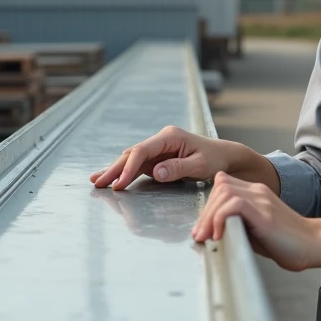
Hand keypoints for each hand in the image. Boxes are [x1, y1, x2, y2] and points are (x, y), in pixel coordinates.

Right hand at [90, 125, 237, 190]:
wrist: (224, 156)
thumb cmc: (214, 160)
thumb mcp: (200, 165)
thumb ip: (177, 168)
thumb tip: (155, 173)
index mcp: (170, 136)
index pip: (142, 151)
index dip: (129, 167)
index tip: (119, 184)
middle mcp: (160, 140)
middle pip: (132, 154)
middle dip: (114, 169)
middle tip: (98, 183)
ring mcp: (158, 149)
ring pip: (132, 159)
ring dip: (116, 171)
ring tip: (97, 181)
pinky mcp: (158, 158)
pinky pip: (138, 165)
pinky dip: (125, 173)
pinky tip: (112, 179)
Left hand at [192, 172, 320, 272]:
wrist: (316, 245)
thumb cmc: (288, 243)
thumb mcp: (255, 231)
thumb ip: (237, 224)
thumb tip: (212, 231)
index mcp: (255, 193)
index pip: (223, 186)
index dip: (209, 205)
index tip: (204, 228)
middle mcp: (257, 191)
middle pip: (220, 186)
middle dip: (205, 212)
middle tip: (201, 235)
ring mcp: (262, 199)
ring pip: (223, 191)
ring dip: (210, 215)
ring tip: (208, 237)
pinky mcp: (265, 212)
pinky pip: (234, 204)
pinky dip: (221, 218)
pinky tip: (220, 235)